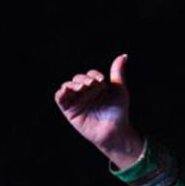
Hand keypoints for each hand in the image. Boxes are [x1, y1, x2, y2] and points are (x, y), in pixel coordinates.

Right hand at [54, 54, 142, 168]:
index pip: (90, 75)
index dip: (94, 74)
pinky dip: (61, 93)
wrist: (114, 130)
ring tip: (81, 87)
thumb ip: (117, 72)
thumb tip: (124, 55)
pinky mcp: (69, 111)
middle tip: (91, 84)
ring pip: (67, 86)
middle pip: (78, 79)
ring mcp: (77, 101)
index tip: (101, 79)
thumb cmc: (119, 111)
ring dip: (72, 84)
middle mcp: (86, 93)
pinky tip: (66, 90)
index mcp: (97, 87)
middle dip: (83, 79)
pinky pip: (60, 99)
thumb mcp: (119, 89)